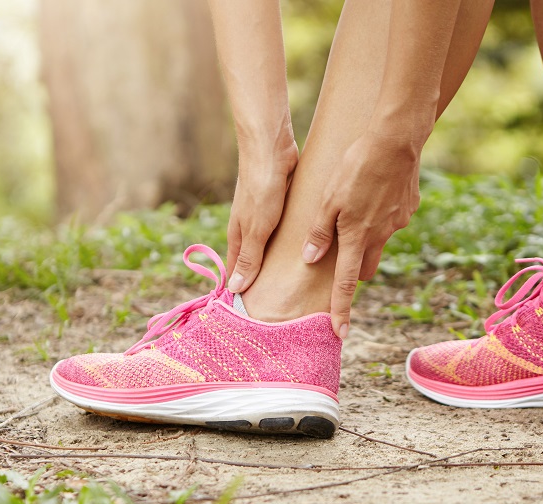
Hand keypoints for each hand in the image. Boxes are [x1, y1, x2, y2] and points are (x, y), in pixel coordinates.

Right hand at [226, 140, 298, 293]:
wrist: (271, 149)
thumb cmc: (262, 188)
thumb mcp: (256, 229)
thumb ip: (249, 258)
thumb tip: (237, 289)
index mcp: (238, 238)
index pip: (236, 274)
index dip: (243, 293)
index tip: (253, 316)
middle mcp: (249, 230)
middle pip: (254, 264)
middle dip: (264, 283)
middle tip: (279, 308)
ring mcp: (264, 218)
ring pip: (270, 249)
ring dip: (279, 265)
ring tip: (296, 287)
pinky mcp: (280, 207)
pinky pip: (284, 234)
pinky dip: (291, 247)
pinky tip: (305, 254)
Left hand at [302, 130, 421, 337]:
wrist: (396, 141)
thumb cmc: (355, 167)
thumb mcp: (328, 199)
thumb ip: (319, 231)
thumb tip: (311, 259)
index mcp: (356, 237)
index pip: (346, 284)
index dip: (341, 310)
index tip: (340, 333)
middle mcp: (380, 236)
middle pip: (365, 267)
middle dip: (355, 268)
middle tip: (342, 252)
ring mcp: (397, 223)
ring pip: (379, 241)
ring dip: (367, 236)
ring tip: (358, 207)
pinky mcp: (408, 208)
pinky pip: (391, 219)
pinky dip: (381, 213)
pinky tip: (376, 190)